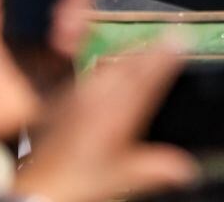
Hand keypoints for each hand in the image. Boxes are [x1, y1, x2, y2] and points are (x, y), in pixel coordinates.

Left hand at [10, 44, 198, 201]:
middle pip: (128, 66)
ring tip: (142, 46)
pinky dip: (104, 68)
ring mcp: (78, 98)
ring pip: (108, 67)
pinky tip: (106, 69)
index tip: (180, 41)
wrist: (38, 186)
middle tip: (168, 37)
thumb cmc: (75, 182)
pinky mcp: (62, 102)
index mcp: (116, 114)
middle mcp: (97, 99)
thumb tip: (186, 170)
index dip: (166, 57)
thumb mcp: (122, 178)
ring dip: (128, 54)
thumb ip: (156, 169)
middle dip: (150, 50)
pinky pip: (89, 76)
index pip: (147, 76)